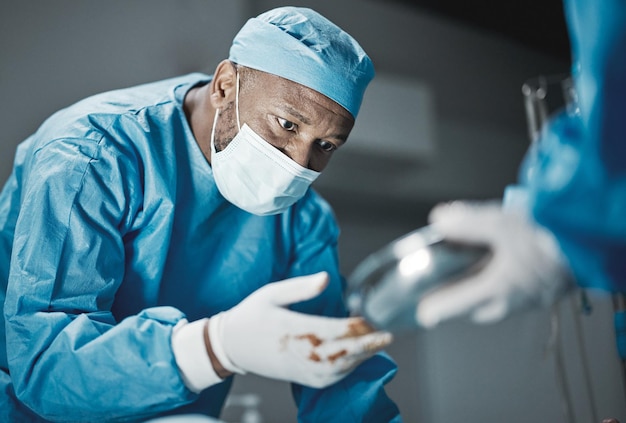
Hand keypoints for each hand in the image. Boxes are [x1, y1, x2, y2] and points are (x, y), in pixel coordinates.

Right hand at [207, 272, 392, 387]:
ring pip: (337, 369)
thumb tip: (327, 278)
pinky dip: (348, 371)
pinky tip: (359, 360)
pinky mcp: (299, 377)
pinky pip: (329, 378)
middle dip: (366, 345)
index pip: (330, 330)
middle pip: (340, 352)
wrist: (230, 345)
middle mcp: (297, 351)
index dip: (354, 326)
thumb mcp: (272, 292)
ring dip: (361, 358)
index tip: (369, 318)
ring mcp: (299, 368)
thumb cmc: (252, 314)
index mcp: (291, 328)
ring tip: (379, 346)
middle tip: (387, 336)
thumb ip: (301, 287)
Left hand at [416, 201, 573, 327]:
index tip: (422, 310)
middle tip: (442, 288)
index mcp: (493, 291)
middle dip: (455, 299)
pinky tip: (499, 264)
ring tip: (469, 272)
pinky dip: (497, 285)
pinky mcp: (541, 293)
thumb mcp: (502, 224)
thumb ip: (467, 223)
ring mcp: (527, 301)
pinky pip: (510, 296)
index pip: (451, 309)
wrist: (590, 243)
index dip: (432, 309)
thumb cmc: (551, 237)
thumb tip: (439, 221)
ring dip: (477, 291)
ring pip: (491, 304)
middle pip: (471, 309)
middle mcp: (508, 303)